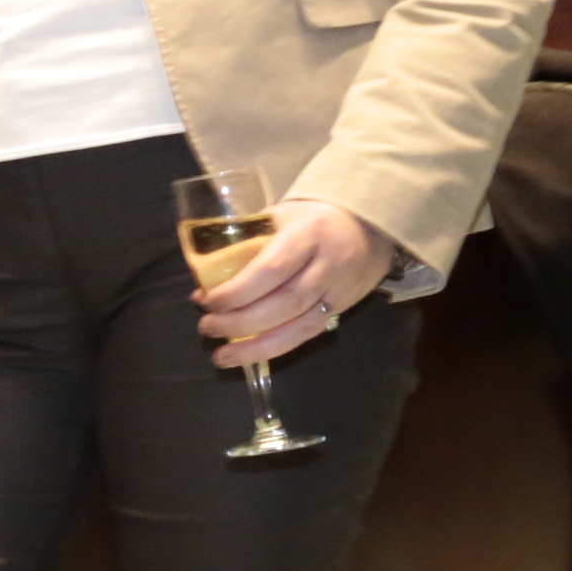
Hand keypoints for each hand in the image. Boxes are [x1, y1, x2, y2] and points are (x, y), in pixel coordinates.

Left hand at [196, 199, 392, 366]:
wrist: (367, 226)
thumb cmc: (311, 218)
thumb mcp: (279, 214)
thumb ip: (246, 239)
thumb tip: (204, 273)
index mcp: (307, 235)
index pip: (271, 269)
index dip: (238, 292)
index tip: (207, 301)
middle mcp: (327, 266)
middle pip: (284, 303)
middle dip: (241, 322)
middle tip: (207, 327)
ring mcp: (338, 291)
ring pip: (299, 327)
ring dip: (256, 347)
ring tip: (221, 356)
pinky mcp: (343, 310)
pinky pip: (308, 334)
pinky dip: (276, 348)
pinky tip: (250, 355)